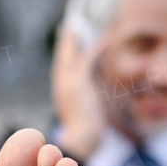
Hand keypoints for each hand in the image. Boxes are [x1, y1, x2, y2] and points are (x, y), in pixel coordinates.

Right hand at [52, 29, 106, 160]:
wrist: (83, 137)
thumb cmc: (87, 129)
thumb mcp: (86, 110)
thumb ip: (87, 97)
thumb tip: (95, 89)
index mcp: (62, 92)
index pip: (62, 68)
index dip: (64, 54)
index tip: (67, 41)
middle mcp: (61, 85)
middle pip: (62, 58)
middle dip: (65, 43)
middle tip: (69, 27)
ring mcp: (68, 82)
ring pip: (71, 55)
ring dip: (77, 41)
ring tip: (81, 27)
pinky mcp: (78, 82)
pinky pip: (87, 59)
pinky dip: (96, 47)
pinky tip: (105, 38)